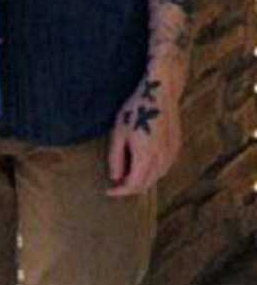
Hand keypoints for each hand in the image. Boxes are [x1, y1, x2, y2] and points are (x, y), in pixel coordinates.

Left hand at [107, 66, 181, 196]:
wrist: (160, 93)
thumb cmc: (136, 110)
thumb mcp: (118, 133)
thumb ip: (116, 158)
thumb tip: (115, 178)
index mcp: (146, 157)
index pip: (133, 185)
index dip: (120, 191)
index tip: (109, 191)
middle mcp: (162, 159)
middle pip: (146, 185)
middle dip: (130, 188)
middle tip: (116, 184)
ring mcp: (172, 154)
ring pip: (157, 177)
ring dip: (142, 181)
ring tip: (127, 175)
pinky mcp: (176, 147)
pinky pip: (164, 168)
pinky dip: (153, 172)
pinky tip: (143, 165)